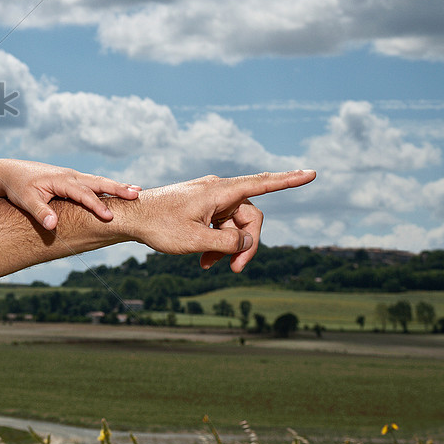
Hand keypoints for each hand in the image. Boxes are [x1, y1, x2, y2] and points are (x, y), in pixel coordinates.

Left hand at [0, 160, 139, 229]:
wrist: (11, 172)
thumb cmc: (18, 187)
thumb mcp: (26, 200)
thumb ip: (40, 212)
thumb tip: (53, 226)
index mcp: (61, 180)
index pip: (82, 194)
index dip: (96, 205)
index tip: (109, 217)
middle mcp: (70, 176)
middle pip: (97, 182)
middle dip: (117, 189)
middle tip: (136, 195)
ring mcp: (72, 177)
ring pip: (98, 181)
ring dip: (116, 186)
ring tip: (136, 192)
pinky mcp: (71, 181)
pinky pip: (93, 184)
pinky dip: (108, 187)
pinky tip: (119, 192)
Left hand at [130, 170, 315, 272]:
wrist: (131, 217)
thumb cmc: (159, 225)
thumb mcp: (196, 239)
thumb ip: (228, 243)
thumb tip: (247, 243)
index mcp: (220, 191)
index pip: (262, 184)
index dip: (289, 181)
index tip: (312, 173)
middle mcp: (219, 191)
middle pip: (250, 218)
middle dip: (247, 245)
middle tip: (236, 270)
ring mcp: (210, 200)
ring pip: (234, 226)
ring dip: (228, 248)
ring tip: (211, 266)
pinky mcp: (202, 208)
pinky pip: (220, 227)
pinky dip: (216, 243)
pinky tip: (203, 261)